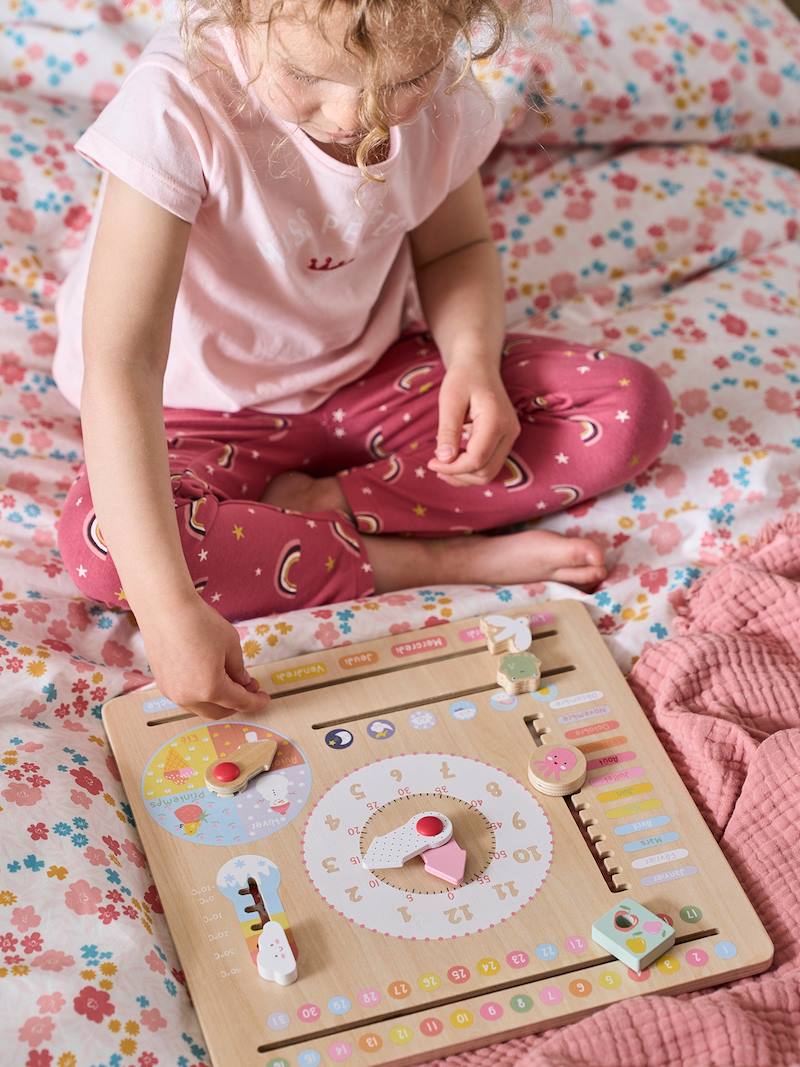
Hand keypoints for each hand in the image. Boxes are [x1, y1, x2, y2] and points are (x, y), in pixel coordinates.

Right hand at [138, 595, 269, 719]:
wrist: (165, 608)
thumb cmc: (200, 622)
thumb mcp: (230, 644)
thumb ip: (238, 668)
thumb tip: (242, 681)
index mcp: (210, 689)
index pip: (239, 702)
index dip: (255, 701)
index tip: (265, 698)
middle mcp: (188, 697)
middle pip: (218, 712)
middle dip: (237, 704)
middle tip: (249, 689)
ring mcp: (172, 692)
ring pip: (200, 707)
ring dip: (218, 701)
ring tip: (229, 681)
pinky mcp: (162, 683)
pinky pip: (186, 698)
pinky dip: (201, 695)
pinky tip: (208, 678)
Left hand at [427, 361, 519, 485]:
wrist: (479, 365)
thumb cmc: (462, 378)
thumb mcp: (450, 400)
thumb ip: (448, 430)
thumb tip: (444, 459)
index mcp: (497, 421)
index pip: (476, 460)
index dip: (452, 468)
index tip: (432, 462)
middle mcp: (509, 432)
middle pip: (485, 471)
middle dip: (458, 475)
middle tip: (434, 465)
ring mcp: (510, 437)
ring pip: (489, 473)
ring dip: (464, 476)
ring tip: (442, 466)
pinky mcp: (505, 440)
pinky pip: (490, 464)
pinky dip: (471, 470)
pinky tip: (453, 462)